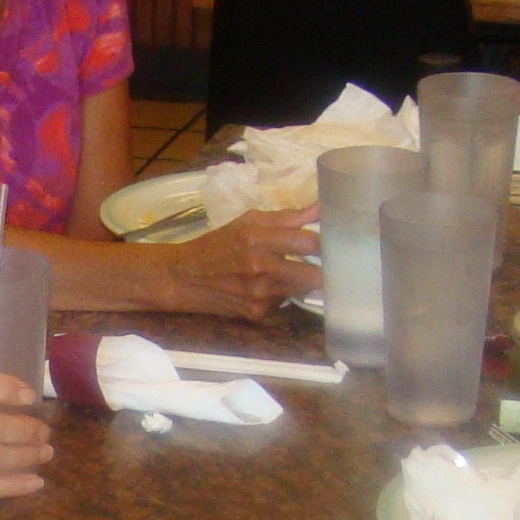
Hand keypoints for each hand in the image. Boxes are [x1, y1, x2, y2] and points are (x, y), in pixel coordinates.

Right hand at [158, 206, 320, 319]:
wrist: (183, 278)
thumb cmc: (216, 245)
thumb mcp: (247, 222)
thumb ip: (287, 217)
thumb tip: (321, 207)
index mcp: (256, 238)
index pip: (309, 241)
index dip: (327, 242)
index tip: (335, 240)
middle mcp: (260, 268)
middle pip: (315, 274)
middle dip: (323, 268)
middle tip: (325, 260)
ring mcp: (260, 294)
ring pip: (302, 289)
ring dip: (303, 280)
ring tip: (291, 269)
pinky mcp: (258, 313)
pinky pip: (285, 302)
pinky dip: (283, 293)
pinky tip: (269, 285)